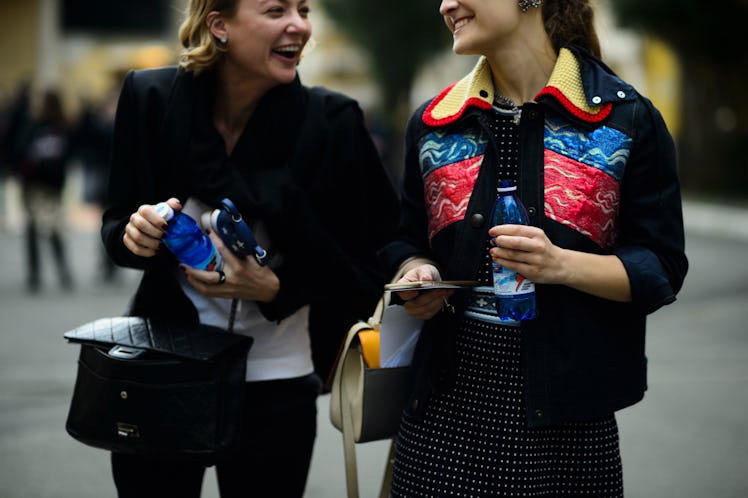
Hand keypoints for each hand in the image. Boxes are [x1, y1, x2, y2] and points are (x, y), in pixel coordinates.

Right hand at [123, 197, 180, 256]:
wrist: (152, 228)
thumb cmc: (161, 219)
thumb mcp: (167, 211)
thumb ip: (172, 206)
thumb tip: (176, 205)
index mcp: (143, 209)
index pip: (146, 211)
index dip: (157, 220)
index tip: (167, 227)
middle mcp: (134, 218)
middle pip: (141, 224)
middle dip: (155, 232)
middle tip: (165, 237)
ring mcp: (129, 229)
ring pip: (138, 237)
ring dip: (152, 243)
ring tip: (161, 245)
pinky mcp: (127, 240)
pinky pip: (136, 248)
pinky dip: (147, 251)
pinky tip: (156, 250)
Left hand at [181, 230, 279, 302]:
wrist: (268, 290)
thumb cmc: (262, 273)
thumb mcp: (253, 257)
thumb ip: (240, 249)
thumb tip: (228, 237)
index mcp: (239, 267)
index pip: (224, 251)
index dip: (215, 240)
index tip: (207, 232)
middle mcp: (231, 279)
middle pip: (208, 277)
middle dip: (193, 271)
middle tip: (183, 264)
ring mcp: (228, 289)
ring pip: (205, 288)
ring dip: (193, 281)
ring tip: (186, 272)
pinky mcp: (227, 295)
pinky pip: (209, 293)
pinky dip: (200, 287)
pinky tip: (195, 281)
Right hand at [396, 264, 453, 319]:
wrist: (428, 280)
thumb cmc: (423, 274)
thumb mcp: (424, 269)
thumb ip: (425, 273)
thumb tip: (426, 279)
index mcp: (401, 288)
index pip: (402, 293)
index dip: (408, 294)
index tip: (416, 292)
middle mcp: (405, 301)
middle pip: (415, 303)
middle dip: (429, 296)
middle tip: (440, 290)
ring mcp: (413, 309)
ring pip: (425, 309)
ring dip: (436, 301)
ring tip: (445, 292)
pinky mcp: (422, 314)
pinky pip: (430, 312)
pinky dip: (438, 305)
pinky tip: (445, 297)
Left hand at [489, 224, 631, 300]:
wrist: (561, 265)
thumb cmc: (546, 250)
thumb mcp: (537, 236)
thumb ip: (521, 234)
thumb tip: (500, 232)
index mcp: (537, 234)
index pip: (517, 229)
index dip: (501, 229)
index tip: (492, 231)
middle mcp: (537, 246)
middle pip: (514, 242)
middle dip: (500, 241)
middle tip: (493, 241)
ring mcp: (535, 260)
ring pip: (512, 255)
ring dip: (499, 252)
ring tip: (493, 250)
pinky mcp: (532, 271)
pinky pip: (513, 266)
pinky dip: (503, 262)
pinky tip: (498, 259)